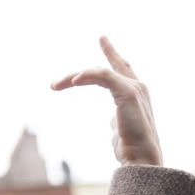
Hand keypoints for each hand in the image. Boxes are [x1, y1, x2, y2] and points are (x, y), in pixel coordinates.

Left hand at [51, 36, 161, 165]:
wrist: (140, 157)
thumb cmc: (130, 147)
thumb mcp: (119, 130)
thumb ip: (116, 120)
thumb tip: (112, 122)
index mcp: (135, 94)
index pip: (122, 70)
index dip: (113, 55)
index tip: (103, 40)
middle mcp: (137, 88)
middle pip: (116, 65)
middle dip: (109, 50)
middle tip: (101, 37)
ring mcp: (134, 89)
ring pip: (100, 72)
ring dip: (74, 77)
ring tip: (55, 85)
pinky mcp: (128, 93)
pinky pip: (103, 76)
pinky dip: (87, 76)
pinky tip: (73, 81)